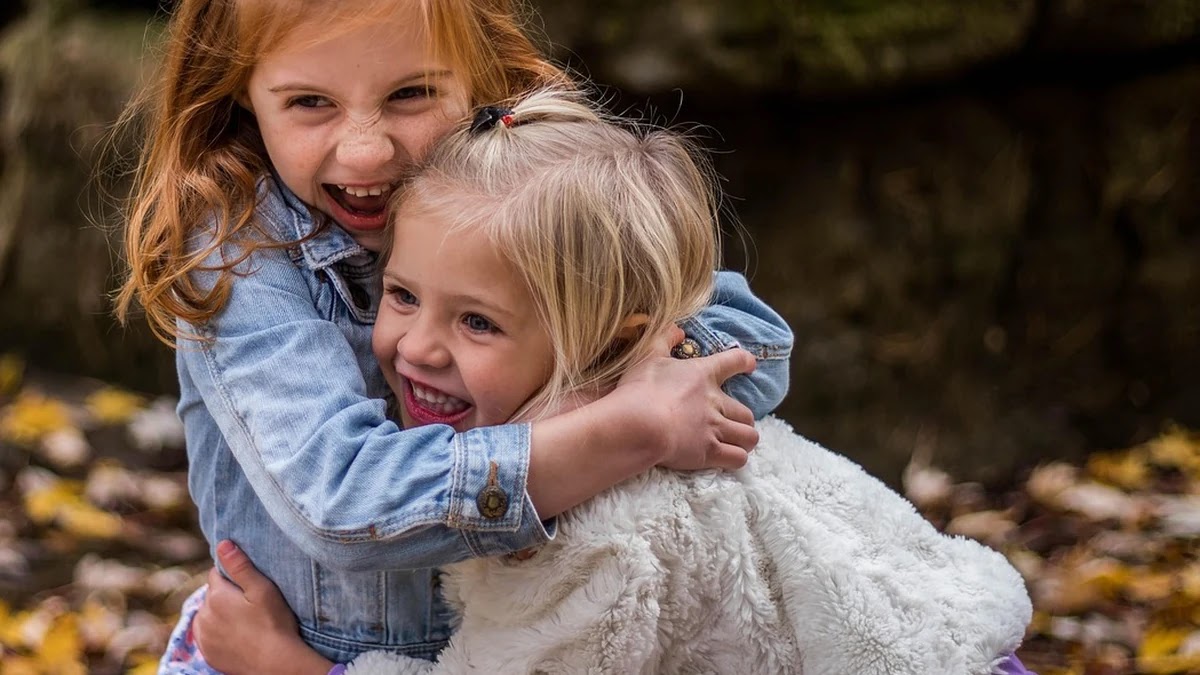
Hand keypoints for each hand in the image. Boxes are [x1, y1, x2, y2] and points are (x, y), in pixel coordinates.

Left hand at [193, 540, 331, 674]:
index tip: (248, 586)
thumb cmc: (274, 623)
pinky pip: (207, 634)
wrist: (276, 664)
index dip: (233, 576)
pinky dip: (217, 632)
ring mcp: (203, 636)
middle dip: (225, 595)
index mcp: (216, 595)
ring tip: (244, 621)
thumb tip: (222, 543)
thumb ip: (240, 566)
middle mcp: (203, 614)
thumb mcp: (262, 589)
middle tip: (250, 605)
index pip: (217, 574)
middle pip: (212, 594)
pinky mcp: (207, 652)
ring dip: (219, 613)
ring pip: (208, 614)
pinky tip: (236, 635)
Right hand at [613, 326, 757, 470]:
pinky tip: (729, 459)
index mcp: (703, 374)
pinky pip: (738, 459)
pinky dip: (737, 459)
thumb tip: (677, 329)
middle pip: (747, 412)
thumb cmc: (641, 389)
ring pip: (749, 437)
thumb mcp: (647, 355)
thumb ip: (664, 338)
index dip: (744, 362)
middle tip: (733, 422)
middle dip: (743, 419)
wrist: (639, 424)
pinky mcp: (709, 452)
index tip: (750, 365)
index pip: (734, 361)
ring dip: (745, 440)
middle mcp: (715, 402)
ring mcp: (714, 429)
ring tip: (736, 443)